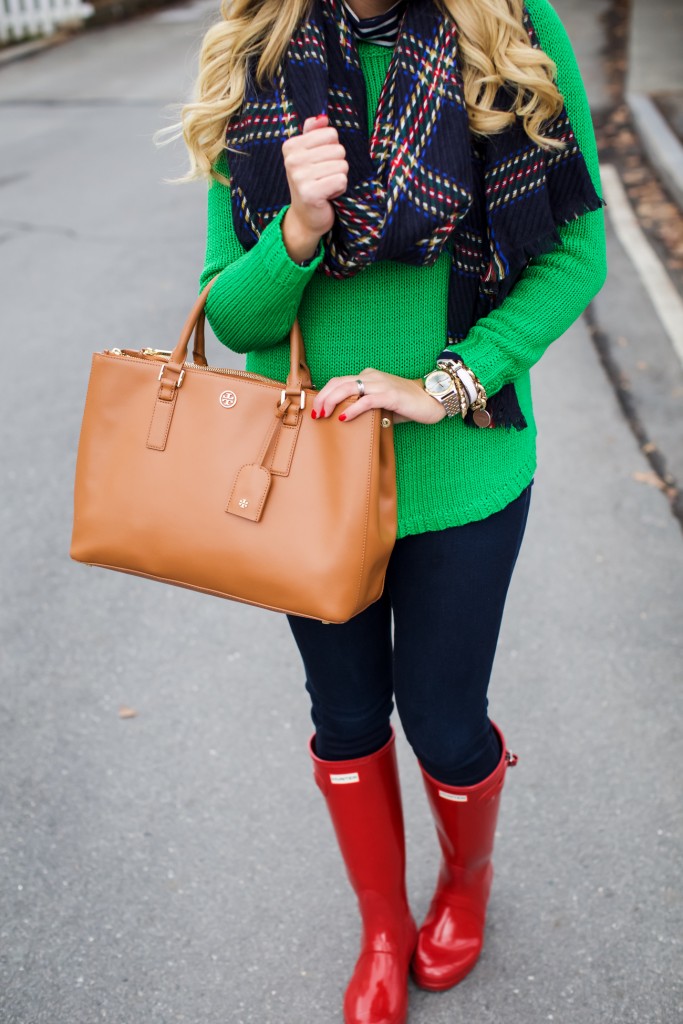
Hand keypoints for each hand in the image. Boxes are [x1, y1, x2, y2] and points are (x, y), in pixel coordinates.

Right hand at [281, 115, 348, 262]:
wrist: (305, 217)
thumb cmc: (311, 183)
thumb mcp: (310, 155)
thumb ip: (314, 133)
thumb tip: (322, 117)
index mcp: (291, 146)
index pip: (331, 134)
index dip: (332, 150)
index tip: (320, 164)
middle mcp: (292, 160)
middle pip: (338, 150)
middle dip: (337, 165)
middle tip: (324, 178)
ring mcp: (299, 177)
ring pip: (342, 165)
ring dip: (338, 178)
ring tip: (325, 186)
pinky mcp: (310, 193)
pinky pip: (341, 180)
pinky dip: (339, 190)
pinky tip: (328, 195)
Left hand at [310, 369, 446, 425]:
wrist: (432, 400)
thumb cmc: (407, 405)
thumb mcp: (381, 404)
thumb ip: (365, 406)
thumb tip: (346, 419)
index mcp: (369, 376)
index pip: (340, 381)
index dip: (325, 393)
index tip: (317, 408)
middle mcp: (372, 376)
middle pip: (339, 383)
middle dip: (323, 398)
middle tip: (316, 413)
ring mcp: (381, 384)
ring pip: (349, 388)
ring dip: (333, 402)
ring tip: (324, 414)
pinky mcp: (390, 395)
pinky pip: (366, 400)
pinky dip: (353, 408)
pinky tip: (344, 417)